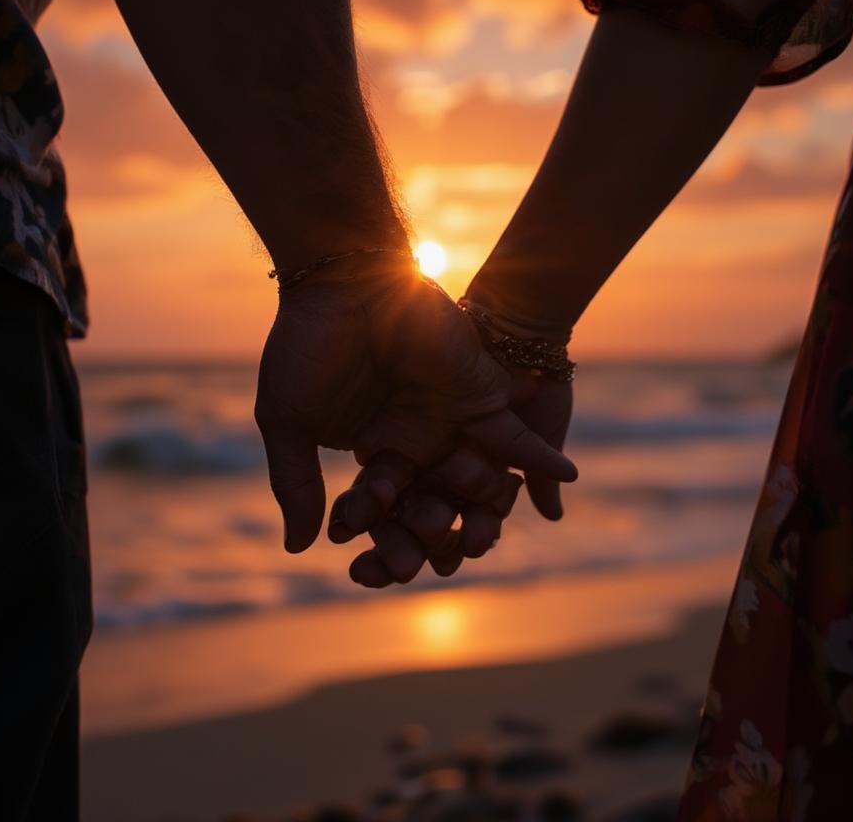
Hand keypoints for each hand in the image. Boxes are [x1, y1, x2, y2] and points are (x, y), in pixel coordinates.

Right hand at [254, 258, 576, 552]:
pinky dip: (541, 457)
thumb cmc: (308, 346)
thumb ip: (296, 482)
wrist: (343, 280)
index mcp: (375, 451)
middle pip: (436, 504)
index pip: (386, 512)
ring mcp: (451, 417)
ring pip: (478, 480)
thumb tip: (298, 549)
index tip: (384, 572)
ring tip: (490, 543)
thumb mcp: (288, 420)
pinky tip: (564, 480)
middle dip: (434, 535)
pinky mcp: (481, 392)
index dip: (385, 541)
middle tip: (433, 566)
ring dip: (489, 511)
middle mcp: (417, 440)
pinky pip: (517, 435)